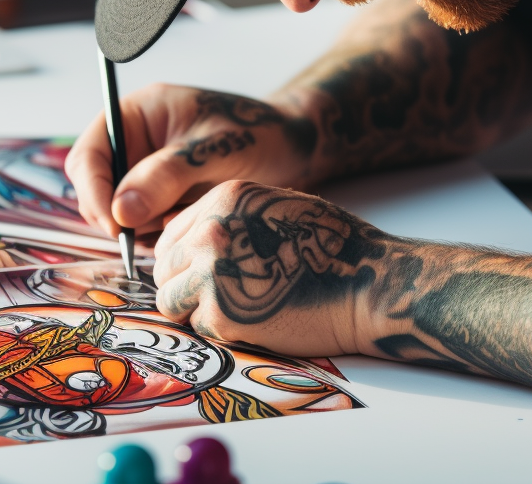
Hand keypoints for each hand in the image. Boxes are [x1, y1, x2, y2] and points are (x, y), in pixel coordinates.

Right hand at [65, 86, 318, 235]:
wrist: (294, 150)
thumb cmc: (260, 135)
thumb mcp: (216, 150)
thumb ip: (168, 175)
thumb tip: (121, 211)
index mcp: (138, 114)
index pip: (89, 153)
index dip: (93, 190)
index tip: (116, 224)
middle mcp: (134, 143)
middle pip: (94, 186)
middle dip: (112, 214)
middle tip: (143, 237)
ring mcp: (146, 171)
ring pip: (115, 211)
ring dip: (136, 228)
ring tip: (178, 224)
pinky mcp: (161, 197)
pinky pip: (141, 225)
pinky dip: (155, 235)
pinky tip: (185, 228)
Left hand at [151, 180, 391, 356]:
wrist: (367, 284)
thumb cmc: (332, 249)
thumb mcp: (277, 210)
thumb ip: (231, 220)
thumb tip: (190, 240)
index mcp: (224, 200)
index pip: (171, 236)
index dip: (182, 260)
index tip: (198, 275)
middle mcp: (211, 232)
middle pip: (164, 268)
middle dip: (184, 286)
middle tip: (218, 298)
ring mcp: (212, 273)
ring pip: (170, 300)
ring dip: (195, 310)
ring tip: (233, 310)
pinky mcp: (222, 314)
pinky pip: (198, 327)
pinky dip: (220, 331)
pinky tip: (254, 321)